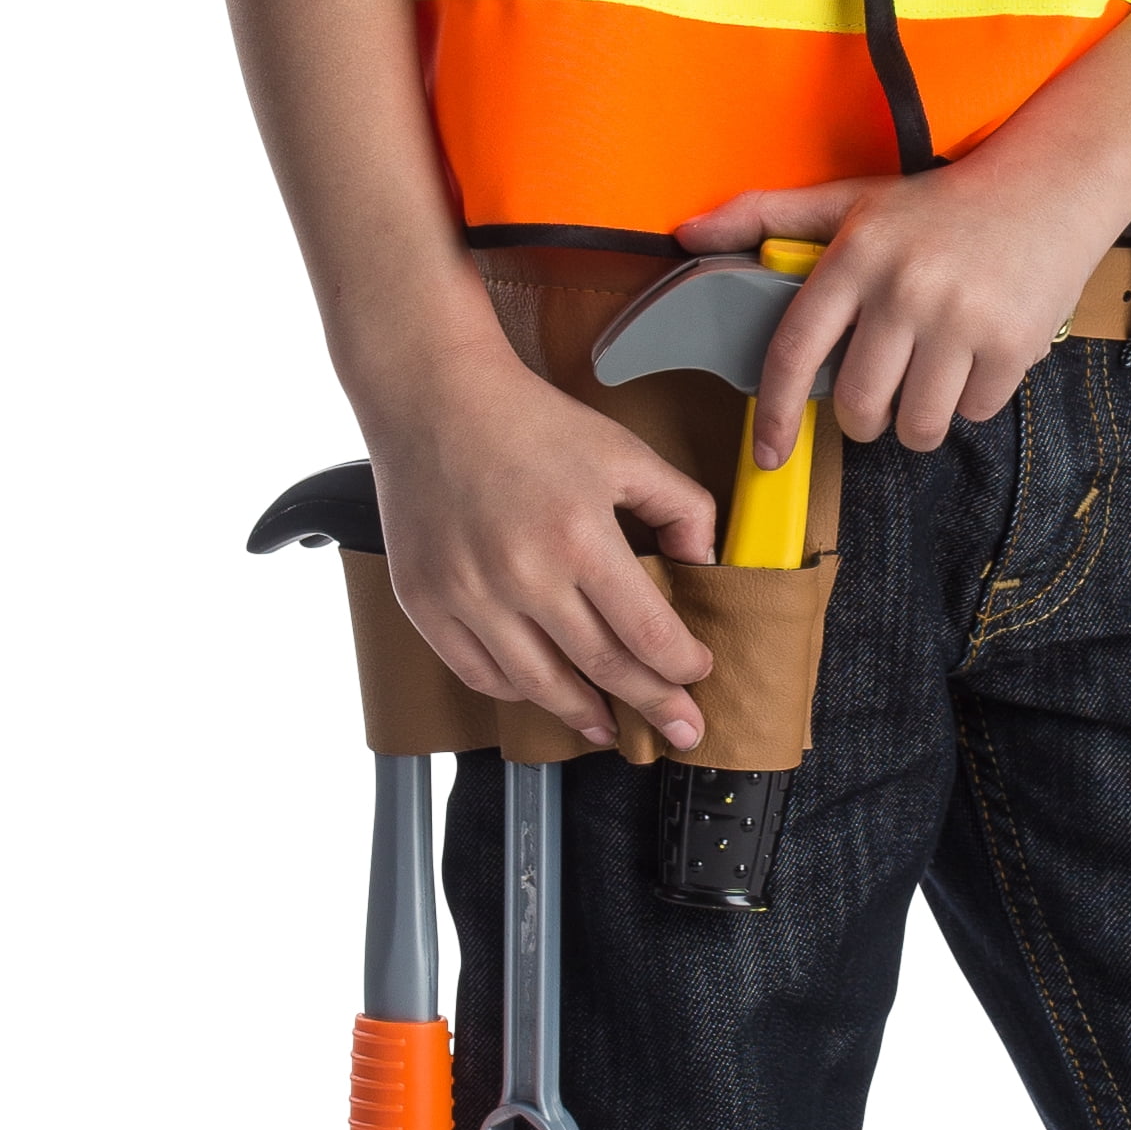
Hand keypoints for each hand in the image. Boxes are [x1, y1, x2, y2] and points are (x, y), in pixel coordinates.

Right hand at [366, 331, 717, 749]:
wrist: (433, 401)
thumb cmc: (530, 423)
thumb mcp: (625, 452)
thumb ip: (681, 506)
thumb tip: (705, 563)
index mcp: (580, 537)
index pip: (647, 633)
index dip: (681, 666)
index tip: (698, 674)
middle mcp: (521, 575)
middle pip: (602, 668)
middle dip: (653, 706)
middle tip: (681, 728)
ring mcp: (467, 594)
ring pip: (538, 686)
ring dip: (583, 715)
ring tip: (611, 728)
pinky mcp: (425, 602)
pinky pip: (478, 673)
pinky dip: (517, 692)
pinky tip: (544, 691)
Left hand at [677, 151, 1128, 464]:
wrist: (1050, 184)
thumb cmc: (940, 203)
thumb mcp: (851, 198)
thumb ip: (766, 215)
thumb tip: (687, 235)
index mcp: (856, 255)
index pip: (795, 352)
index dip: (774, 414)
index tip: (769, 453)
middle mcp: (905, 288)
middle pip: (858, 406)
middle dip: (861, 418)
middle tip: (876, 395)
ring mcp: (962, 319)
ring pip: (916, 424)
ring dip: (916, 420)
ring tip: (928, 379)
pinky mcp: (1013, 344)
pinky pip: (972, 414)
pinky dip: (970, 401)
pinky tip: (976, 357)